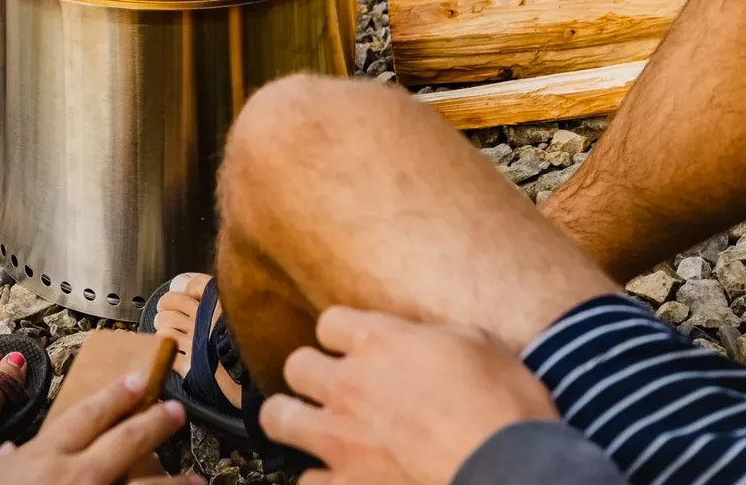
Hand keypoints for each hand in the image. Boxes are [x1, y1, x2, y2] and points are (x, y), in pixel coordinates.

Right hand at [0, 373, 204, 484]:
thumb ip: (2, 466)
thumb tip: (12, 452)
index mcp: (44, 456)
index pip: (85, 416)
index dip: (114, 395)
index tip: (138, 380)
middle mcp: (73, 475)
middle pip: (123, 442)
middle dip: (154, 424)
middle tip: (178, 410)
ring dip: (172, 484)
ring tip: (197, 481)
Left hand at [259, 307, 558, 484]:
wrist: (511, 472)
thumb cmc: (506, 407)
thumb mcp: (480, 345)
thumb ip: (436, 336)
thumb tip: (427, 340)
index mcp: (379, 341)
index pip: (330, 322)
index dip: (343, 336)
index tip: (357, 349)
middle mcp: (348, 384)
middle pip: (296, 366)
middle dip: (312, 376)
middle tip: (334, 390)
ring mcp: (340, 437)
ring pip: (278, 418)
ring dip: (293, 421)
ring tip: (312, 431)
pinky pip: (306, 481)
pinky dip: (320, 479)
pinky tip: (337, 478)